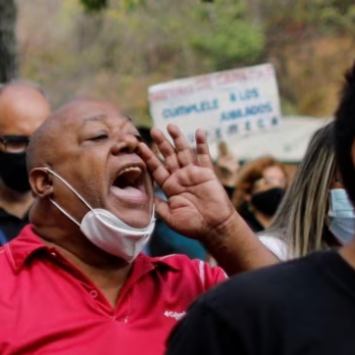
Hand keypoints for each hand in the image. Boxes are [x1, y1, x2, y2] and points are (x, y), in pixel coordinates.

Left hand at [136, 125, 239, 241]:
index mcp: (169, 187)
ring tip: (170, 126)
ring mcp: (194, 174)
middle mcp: (180, 178)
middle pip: (168, 156)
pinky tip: (199, 132)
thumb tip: (144, 195)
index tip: (139, 146)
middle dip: (161, 143)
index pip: (156, 169)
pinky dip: (202, 144)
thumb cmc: (192, 225)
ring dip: (178, 139)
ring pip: (184, 152)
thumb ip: (158, 204)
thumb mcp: (169, 216)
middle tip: (153, 130)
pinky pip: (204, 156)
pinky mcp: (207, 173)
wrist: (214, 228)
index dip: (148, 157)